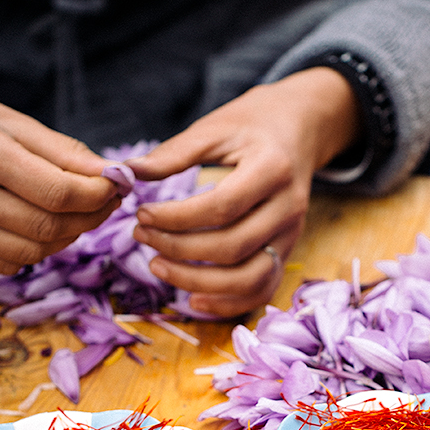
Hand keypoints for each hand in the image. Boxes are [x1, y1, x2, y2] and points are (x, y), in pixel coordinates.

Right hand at [0, 79, 118, 272]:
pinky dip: (32, 249)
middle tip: (104, 202)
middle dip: (90, 218)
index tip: (116, 185)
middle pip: (49, 227)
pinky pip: (7, 264)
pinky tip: (33, 224)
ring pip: (32, 253)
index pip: (59, 192)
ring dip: (66, 238)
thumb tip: (113, 177)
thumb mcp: (9, 118)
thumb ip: (62, 151)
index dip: (98, 195)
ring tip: (72, 212)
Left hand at [129, 68, 362, 317]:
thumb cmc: (252, 126)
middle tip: (140, 236)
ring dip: (198, 283)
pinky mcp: (286, 253)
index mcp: (272, 170)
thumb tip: (129, 172)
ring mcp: (291, 235)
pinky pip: (261, 290)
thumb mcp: (215, 128)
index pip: (221, 207)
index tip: (142, 214)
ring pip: (248, 279)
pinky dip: (228, 304)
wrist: (300, 129)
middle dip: (179, 249)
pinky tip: (192, 300)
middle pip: (232, 247)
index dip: (177, 218)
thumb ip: (174, 153)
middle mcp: (288, 208)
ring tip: (157, 265)